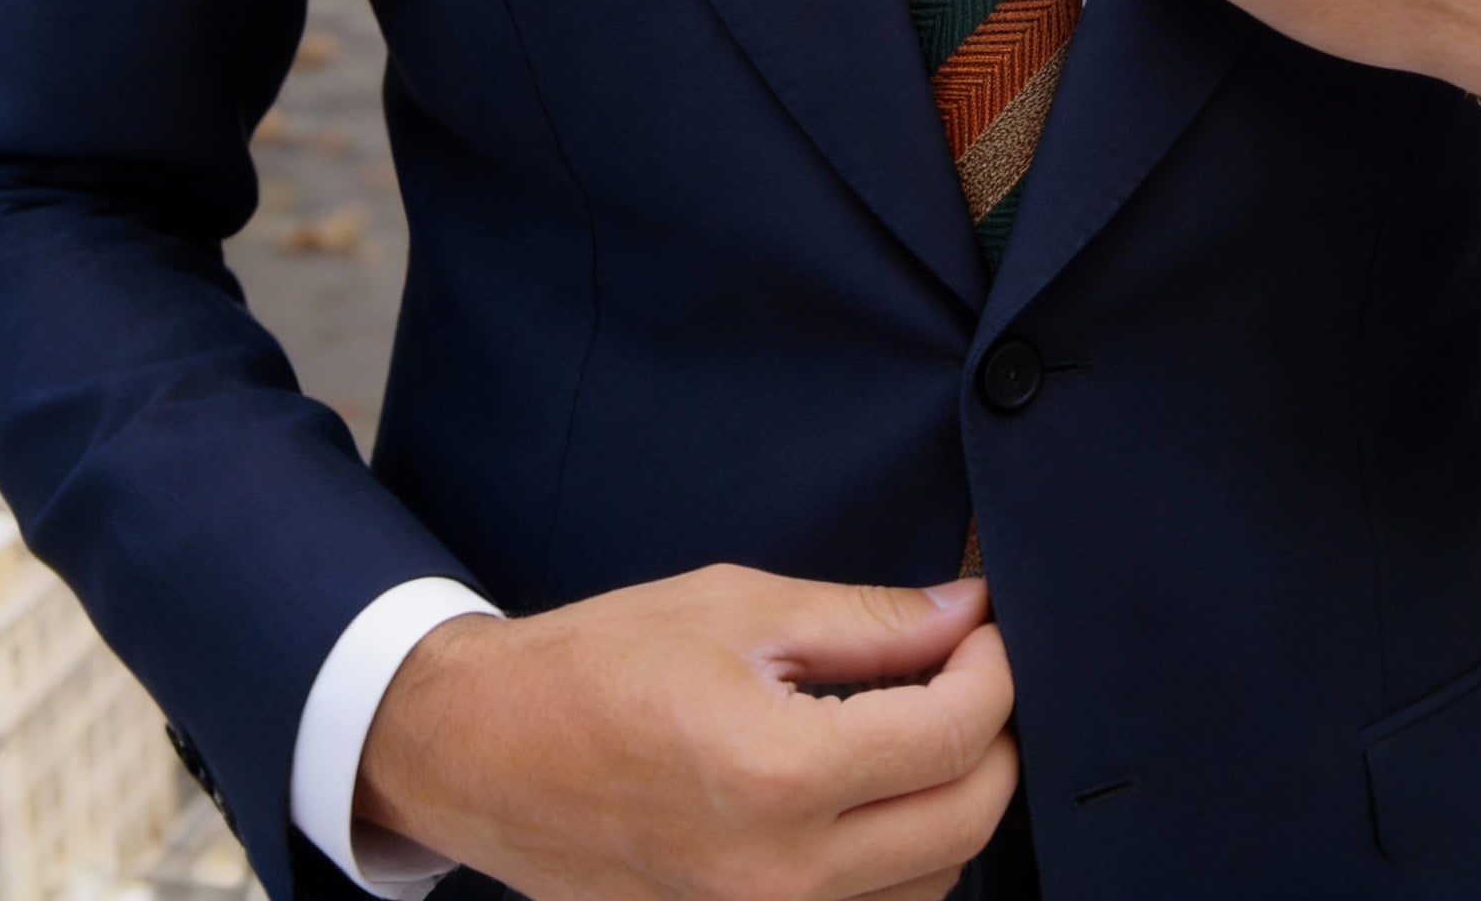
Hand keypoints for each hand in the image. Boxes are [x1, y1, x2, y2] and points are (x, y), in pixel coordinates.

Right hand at [354, 565, 1016, 900]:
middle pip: (967, 819)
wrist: (486, 750)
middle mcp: (781, 877)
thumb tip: (966, 611)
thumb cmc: (598, 664)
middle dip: (993, 735)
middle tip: (970, 670)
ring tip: (918, 725)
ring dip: (953, 801)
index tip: (986, 626)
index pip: (956, 732)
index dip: (995, 667)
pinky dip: (902, 858)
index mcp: (778, 774)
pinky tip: (873, 792)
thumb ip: (869, 620)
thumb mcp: (739, 608)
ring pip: (933, 882)